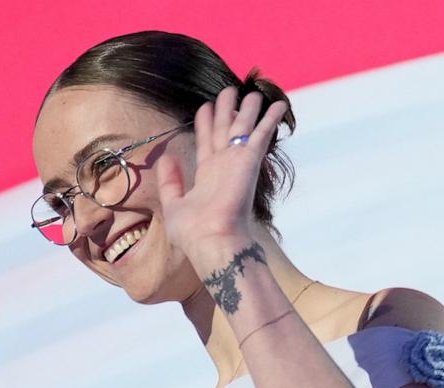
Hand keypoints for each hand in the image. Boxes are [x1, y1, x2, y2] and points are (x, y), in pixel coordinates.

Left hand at [155, 85, 289, 252]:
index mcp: (207, 175)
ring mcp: (238, 163)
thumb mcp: (173, 204)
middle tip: (229, 90)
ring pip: (244, 127)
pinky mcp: (250, 161)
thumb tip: (167, 157)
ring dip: (248, 109)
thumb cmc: (193, 232)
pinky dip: (269, 119)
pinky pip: (262, 134)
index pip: (206, 142)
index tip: (206, 106)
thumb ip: (170, 181)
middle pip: (225, 130)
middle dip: (226, 109)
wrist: (212, 242)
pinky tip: (277, 104)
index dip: (205, 123)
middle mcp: (223, 166)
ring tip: (252, 91)